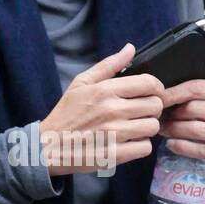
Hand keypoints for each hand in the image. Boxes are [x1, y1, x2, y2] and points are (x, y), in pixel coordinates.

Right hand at [38, 42, 164, 175]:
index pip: (149, 83)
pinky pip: (145, 148)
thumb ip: (108, 65)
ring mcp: (115, 134)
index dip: (156, 87)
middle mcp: (113, 110)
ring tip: (134, 127)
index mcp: (105, 90)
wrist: (48, 147)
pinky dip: (141, 146)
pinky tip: (130, 142)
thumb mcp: (81, 83)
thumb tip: (131, 49)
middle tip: (141, 111)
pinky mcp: (115, 154)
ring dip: (147, 127)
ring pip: (153, 127)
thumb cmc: (66, 114)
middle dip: (152, 107)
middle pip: (156, 105)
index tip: (152, 92)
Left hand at [158, 78, 204, 181]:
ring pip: (198, 130)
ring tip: (164, 131)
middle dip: (173, 114)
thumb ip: (194, 97)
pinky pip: (202, 150)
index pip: (198, 88)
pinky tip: (171, 144)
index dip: (175, 93)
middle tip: (161, 119)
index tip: (159, 99)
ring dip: (175, 130)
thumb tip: (162, 95)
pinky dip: (182, 147)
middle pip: (195, 108)